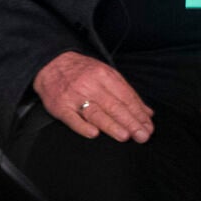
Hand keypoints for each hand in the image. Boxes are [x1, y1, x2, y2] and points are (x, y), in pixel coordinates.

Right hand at [33, 51, 153, 142]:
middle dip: (130, 122)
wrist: (52, 64)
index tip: (148, 126)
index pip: (125, 96)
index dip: (138, 112)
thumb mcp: (107, 74)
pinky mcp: (60, 106)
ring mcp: (74, 96)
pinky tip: (93, 134)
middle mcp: (91, 85)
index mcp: (105, 75)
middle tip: (142, 135)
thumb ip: (127, 93)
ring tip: (125, 136)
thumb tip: (147, 112)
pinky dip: (82, 127)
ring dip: (111, 125)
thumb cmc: (83, 72)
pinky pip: (72, 119)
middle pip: (114, 106)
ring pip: (96, 113)